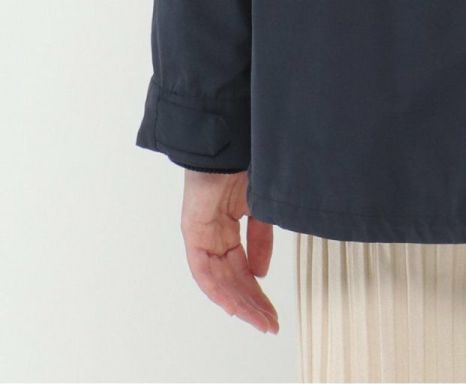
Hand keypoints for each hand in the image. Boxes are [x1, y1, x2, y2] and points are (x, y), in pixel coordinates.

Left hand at [181, 169, 278, 333]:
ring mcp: (202, 235)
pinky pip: (203, 270)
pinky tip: (233, 304)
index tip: (272, 311)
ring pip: (219, 280)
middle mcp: (214, 235)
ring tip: (258, 319)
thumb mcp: (260, 208)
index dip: (258, 292)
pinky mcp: (193, 232)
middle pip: (232, 279)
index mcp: (228, 228)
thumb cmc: (245, 165)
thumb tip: (261, 272)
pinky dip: (218, 288)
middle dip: (252, 303)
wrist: (231, 143)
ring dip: (240, 302)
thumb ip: (260, 240)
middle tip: (269, 323)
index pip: (243, 269)